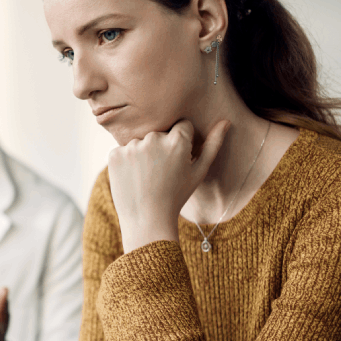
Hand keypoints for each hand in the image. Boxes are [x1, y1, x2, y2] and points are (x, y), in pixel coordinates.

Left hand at [107, 119, 230, 252]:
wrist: (146, 219)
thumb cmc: (176, 196)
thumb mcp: (199, 172)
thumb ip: (213, 144)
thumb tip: (225, 121)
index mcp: (178, 140)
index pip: (182, 125)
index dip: (181, 142)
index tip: (177, 159)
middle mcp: (154, 138)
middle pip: (160, 132)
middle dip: (161, 147)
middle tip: (161, 172)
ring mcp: (132, 146)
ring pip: (140, 142)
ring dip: (143, 154)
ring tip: (147, 177)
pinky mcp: (115, 154)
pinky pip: (123, 151)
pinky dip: (126, 162)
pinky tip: (133, 178)